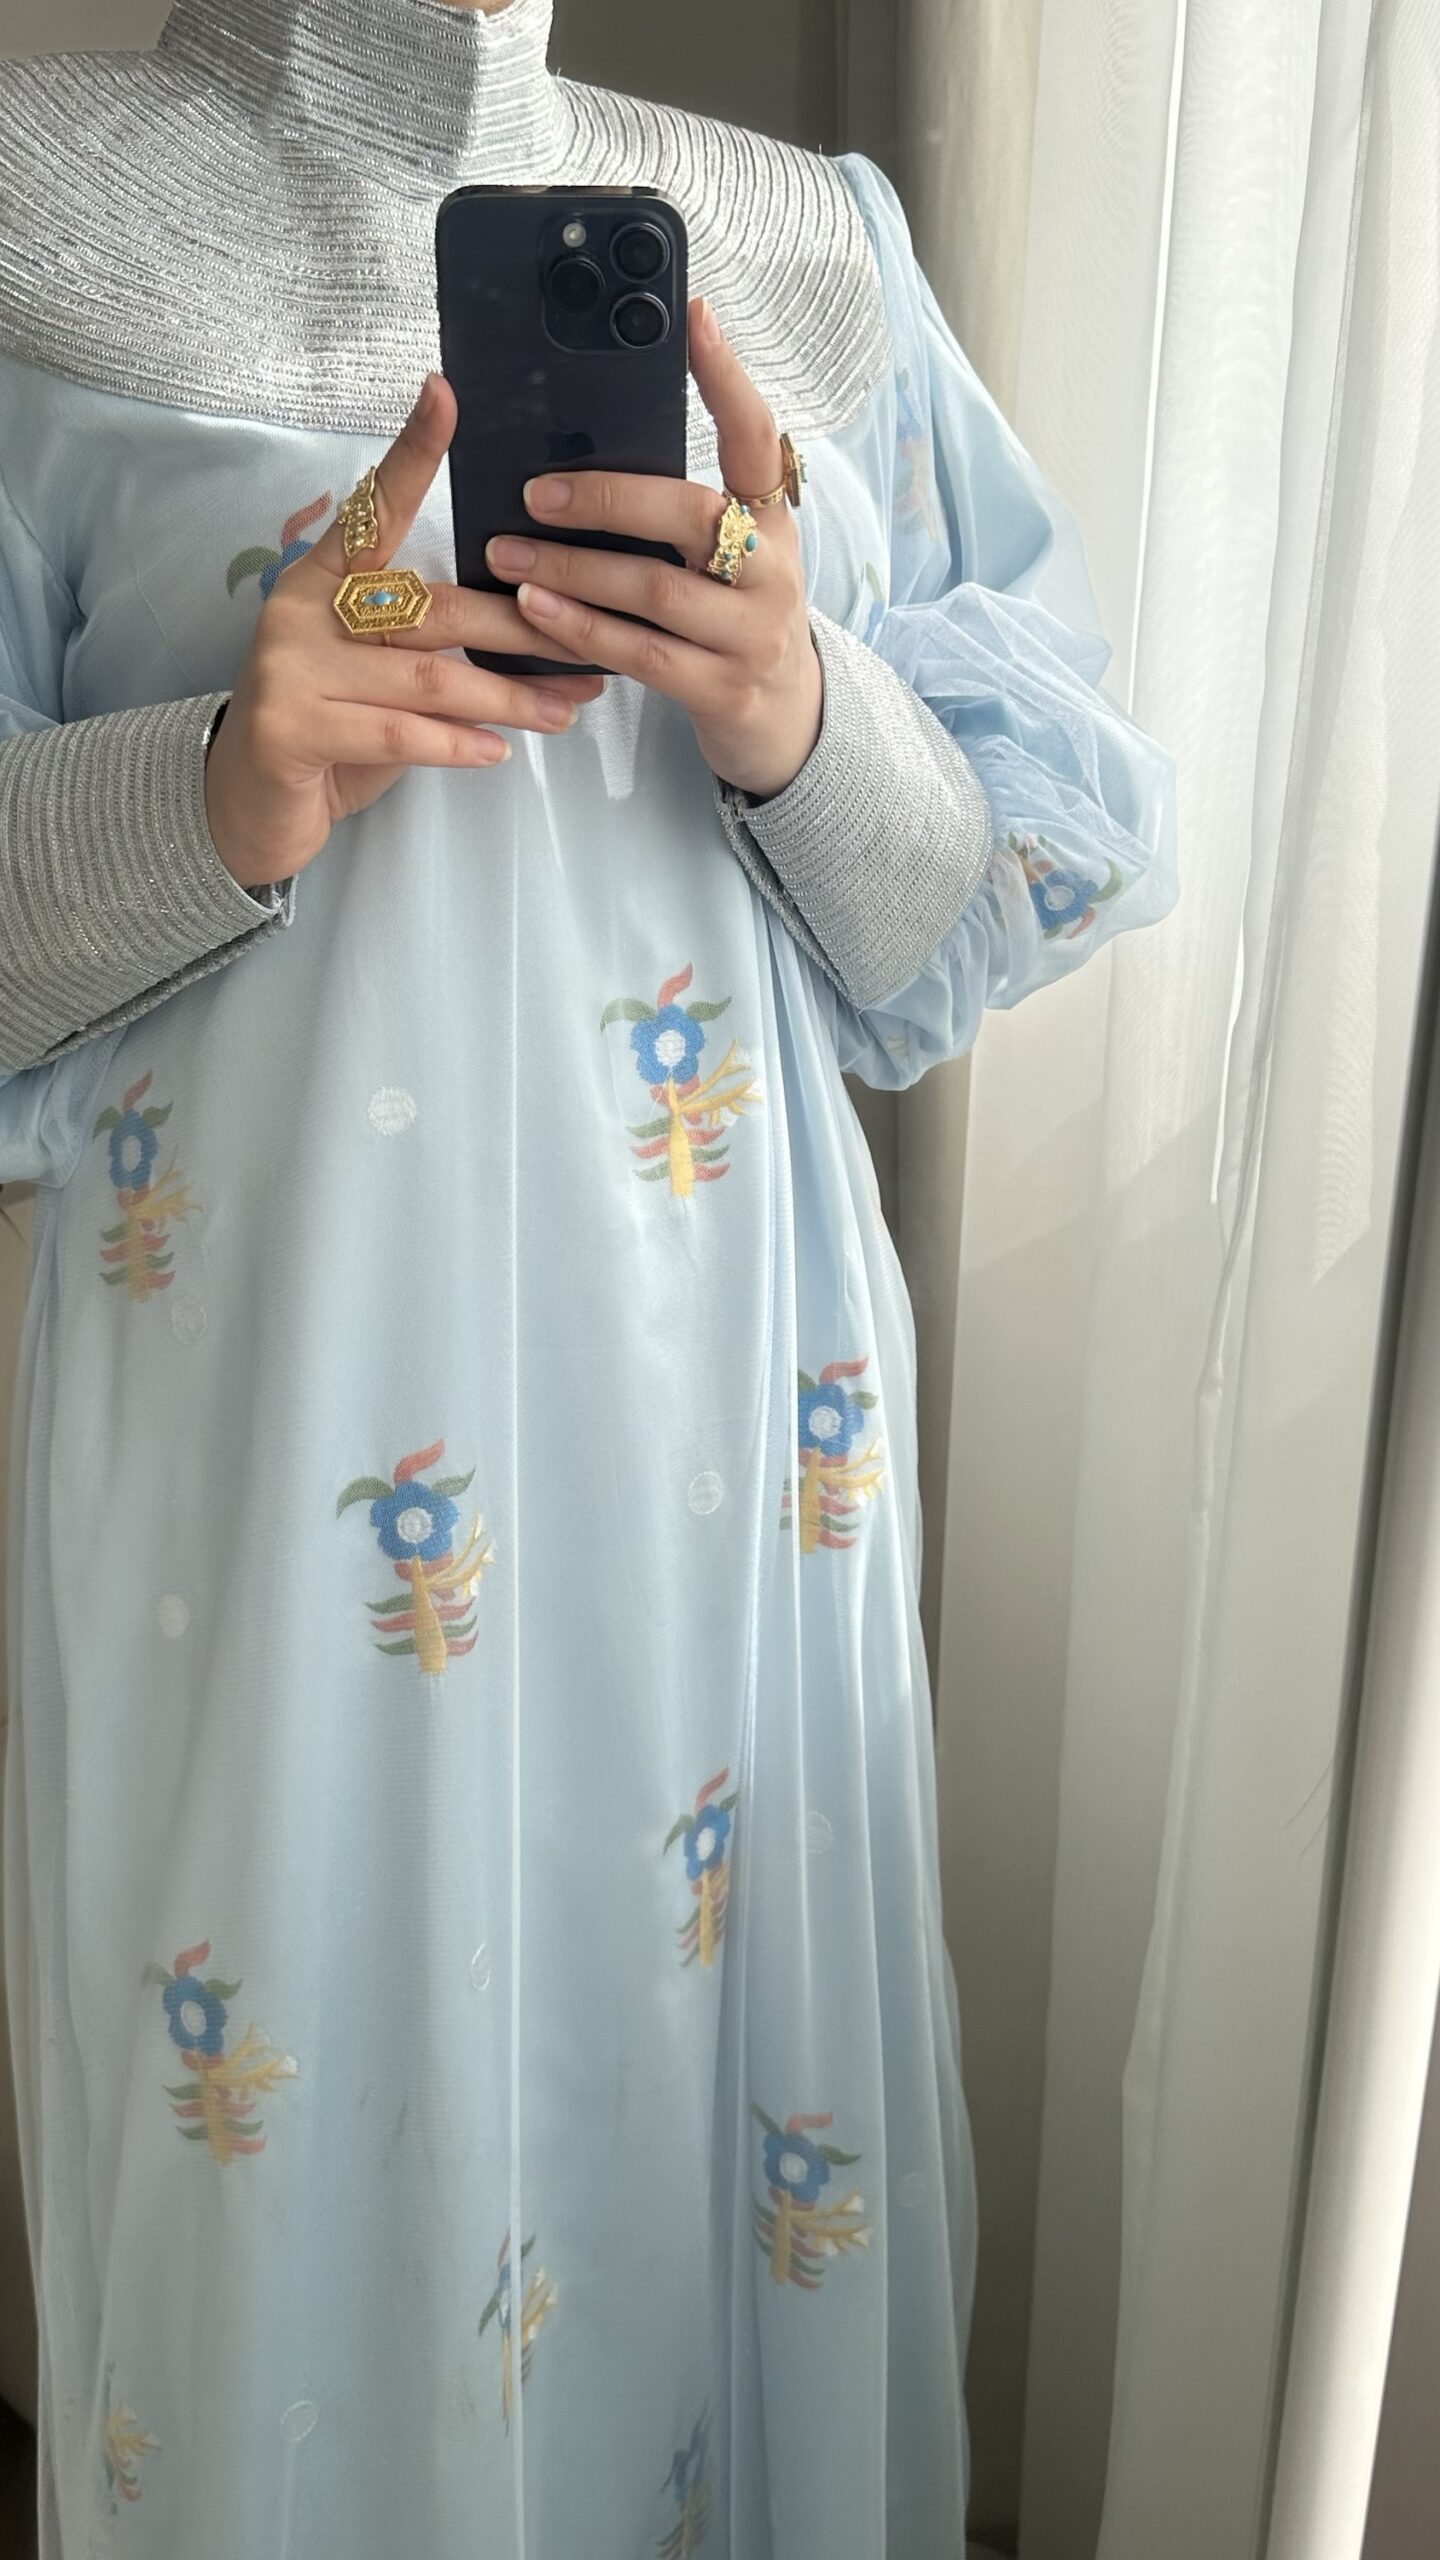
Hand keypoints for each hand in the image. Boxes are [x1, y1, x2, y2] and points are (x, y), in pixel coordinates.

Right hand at [204, 373, 605, 892]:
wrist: (249, 806)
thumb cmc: (331, 732)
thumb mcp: (377, 675)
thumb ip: (427, 644)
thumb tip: (535, 625)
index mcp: (324, 578)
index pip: (376, 507)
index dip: (411, 452)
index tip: (445, 394)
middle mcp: (302, 610)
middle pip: (433, 607)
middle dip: (520, 628)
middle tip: (590, 643)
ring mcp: (290, 668)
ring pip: (428, 676)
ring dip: (507, 695)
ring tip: (565, 708)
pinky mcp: (291, 728)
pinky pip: (397, 732)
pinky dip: (455, 743)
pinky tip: (497, 751)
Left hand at [483, 299, 823, 803]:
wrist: (785, 719)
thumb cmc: (735, 619)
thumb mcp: (730, 555)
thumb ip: (679, 513)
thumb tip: (583, 454)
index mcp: (771, 520)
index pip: (755, 436)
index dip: (726, 376)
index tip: (691, 316)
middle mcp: (771, 571)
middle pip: (691, 517)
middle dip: (607, 500)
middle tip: (534, 493)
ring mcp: (750, 634)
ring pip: (655, 592)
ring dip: (573, 572)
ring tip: (509, 557)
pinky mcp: (722, 690)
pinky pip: (642, 655)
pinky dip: (582, 631)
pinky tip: (535, 614)